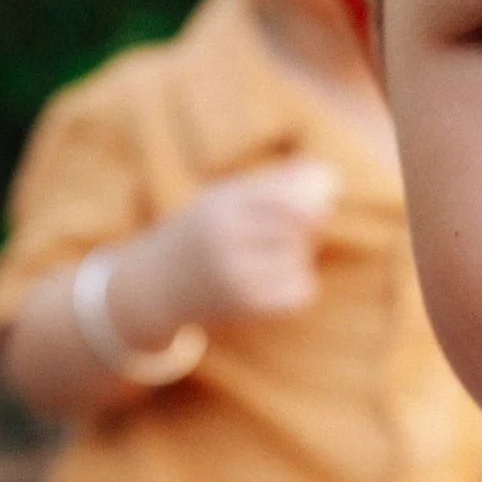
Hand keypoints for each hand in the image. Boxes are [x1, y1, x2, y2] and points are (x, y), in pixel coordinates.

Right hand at [128, 158, 340, 329]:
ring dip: (299, 258)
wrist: (153, 287)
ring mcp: (233, 275)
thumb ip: (275, 184)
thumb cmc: (202, 234)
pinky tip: (277, 283)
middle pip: (299, 227)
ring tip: (276, 259)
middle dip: (307, 230)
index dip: (311, 202)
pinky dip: (299, 287)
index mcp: (221, 204)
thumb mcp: (226, 199)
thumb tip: (329, 174)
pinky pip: (299, 293)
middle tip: (296, 235)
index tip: (316, 209)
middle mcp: (225, 238)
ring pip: (300, 259)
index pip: (287, 197)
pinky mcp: (243, 307)